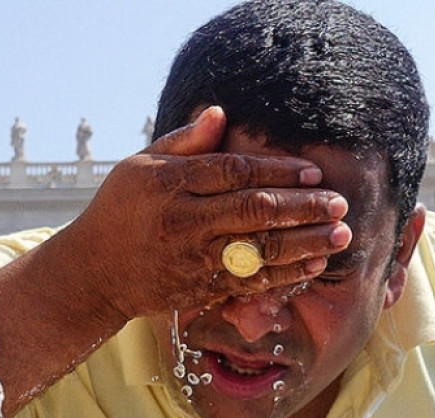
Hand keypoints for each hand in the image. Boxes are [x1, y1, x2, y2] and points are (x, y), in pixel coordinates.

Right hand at [52, 105, 350, 323]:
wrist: (94, 271)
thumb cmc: (119, 210)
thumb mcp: (140, 165)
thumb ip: (184, 142)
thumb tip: (220, 113)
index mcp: (171, 183)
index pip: (235, 172)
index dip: (278, 171)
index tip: (313, 172)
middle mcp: (184, 221)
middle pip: (255, 210)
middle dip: (304, 207)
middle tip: (339, 203)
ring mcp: (193, 258)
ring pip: (259, 250)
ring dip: (305, 243)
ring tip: (340, 234)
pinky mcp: (199, 287)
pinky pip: (249, 282)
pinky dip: (284, 275)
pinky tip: (312, 266)